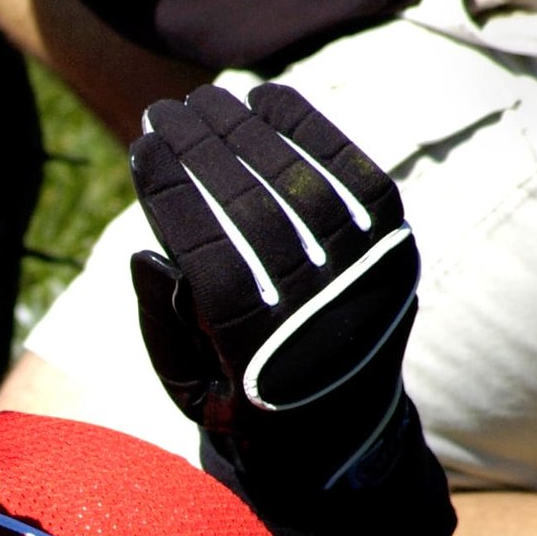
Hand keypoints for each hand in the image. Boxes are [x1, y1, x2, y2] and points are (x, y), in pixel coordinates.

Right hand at [129, 83, 419, 494]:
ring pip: (304, 186)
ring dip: (249, 132)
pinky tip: (267, 101)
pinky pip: (357, 176)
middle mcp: (324, 321)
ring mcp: (369, 283)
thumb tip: (151, 247)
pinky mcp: (396, 254)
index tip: (139, 149)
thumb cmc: (241, 403)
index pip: (212, 258)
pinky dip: (313, 132)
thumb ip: (162, 322)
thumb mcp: (185, 387)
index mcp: (263, 363)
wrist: (341, 434)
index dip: (173, 196)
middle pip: (257, 211)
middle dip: (201, 151)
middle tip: (162, 112)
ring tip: (205, 101)